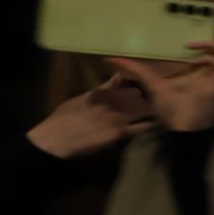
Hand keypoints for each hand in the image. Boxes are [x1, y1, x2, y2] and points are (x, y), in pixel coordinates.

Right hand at [25, 75, 153, 159]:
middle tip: (146, 104)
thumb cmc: (63, 118)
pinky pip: (141, 128)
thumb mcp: (81, 98)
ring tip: (152, 114)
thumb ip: (102, 88)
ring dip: (147, 111)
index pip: (128, 86)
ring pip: (142, 109)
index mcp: (104, 92)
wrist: (58, 138)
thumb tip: (117, 76)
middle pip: (138, 96)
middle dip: (142, 99)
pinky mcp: (120, 133)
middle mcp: (113, 102)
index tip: (137, 93)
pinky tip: (154, 125)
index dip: (134, 90)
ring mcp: (118, 117)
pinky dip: (149, 125)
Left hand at [106, 6, 213, 132]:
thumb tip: (110, 58)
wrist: (184, 128)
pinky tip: (193, 48)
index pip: (206, 42)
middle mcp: (210, 66)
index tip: (207, 8)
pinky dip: (210, 49)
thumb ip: (135, 69)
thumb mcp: (150, 82)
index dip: (210, 26)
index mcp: (197, 66)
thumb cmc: (171, 109)